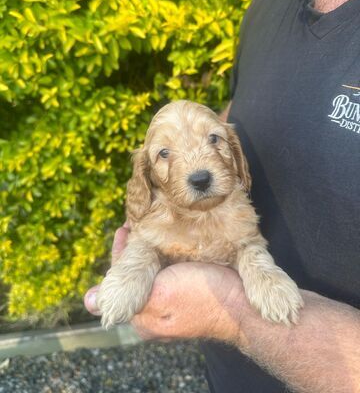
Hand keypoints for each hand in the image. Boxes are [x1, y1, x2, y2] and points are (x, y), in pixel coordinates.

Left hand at [84, 224, 244, 341]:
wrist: (245, 307)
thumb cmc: (203, 298)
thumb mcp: (161, 295)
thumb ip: (126, 294)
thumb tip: (89, 302)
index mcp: (143, 315)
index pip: (123, 277)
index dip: (122, 250)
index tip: (125, 225)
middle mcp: (156, 310)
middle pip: (140, 271)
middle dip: (138, 245)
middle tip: (140, 219)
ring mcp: (175, 301)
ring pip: (157, 267)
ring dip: (155, 245)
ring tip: (155, 222)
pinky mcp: (192, 291)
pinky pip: (174, 267)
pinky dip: (171, 250)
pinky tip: (175, 235)